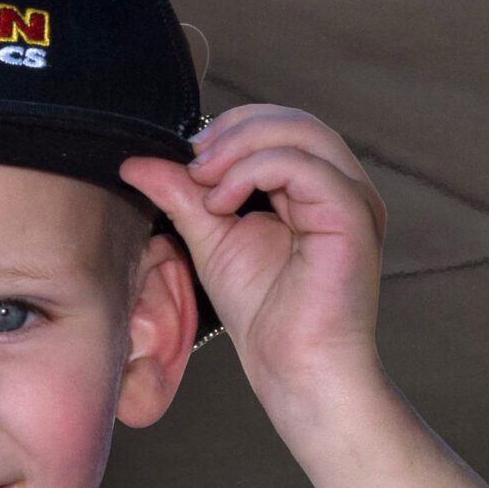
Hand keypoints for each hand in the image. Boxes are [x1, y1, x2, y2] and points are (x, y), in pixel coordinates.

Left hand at [119, 104, 389, 400]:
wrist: (293, 367)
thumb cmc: (263, 313)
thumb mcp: (209, 237)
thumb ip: (181, 195)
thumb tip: (136, 161)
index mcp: (315, 187)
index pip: (279, 126)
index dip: (229, 129)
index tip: (186, 159)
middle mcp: (341, 186)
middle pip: (292, 120)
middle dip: (232, 131)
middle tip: (191, 161)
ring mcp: (352, 199)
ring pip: (302, 132)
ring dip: (239, 147)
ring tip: (202, 180)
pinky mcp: (352, 217)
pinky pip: (304, 166)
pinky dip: (254, 171)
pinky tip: (222, 202)